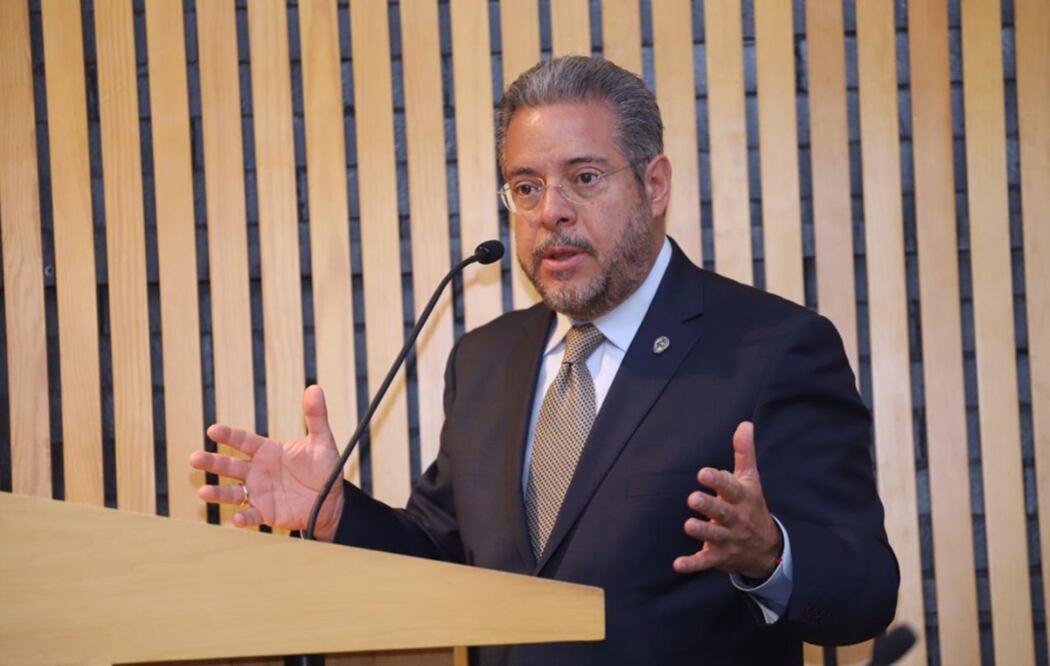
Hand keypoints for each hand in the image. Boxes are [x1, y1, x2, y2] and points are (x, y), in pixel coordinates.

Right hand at [189, 385, 345, 541]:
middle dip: (212, 462)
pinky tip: (237, 518)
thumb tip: (315, 389)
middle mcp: (257, 471)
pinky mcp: (266, 512)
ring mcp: (259, 492)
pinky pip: (250, 515)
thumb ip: (316, 416)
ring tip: (203, 491)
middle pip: (229, 465)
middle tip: (194, 458)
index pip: (243, 441)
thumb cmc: (323, 468)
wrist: (331, 499)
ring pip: (232, 492)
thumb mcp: (321, 441)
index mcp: (267, 451)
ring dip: (217, 492)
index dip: (228, 435)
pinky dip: (243, 518)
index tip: (213, 430)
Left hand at [673, 421, 782, 578]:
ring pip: (714, 536)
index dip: (718, 481)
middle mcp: (736, 519)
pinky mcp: (719, 557)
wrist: (767, 549)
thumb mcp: (750, 480)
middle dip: (709, 506)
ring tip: (688, 525)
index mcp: (742, 498)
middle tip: (693, 498)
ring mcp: (728, 539)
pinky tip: (678, 564)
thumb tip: (744, 424)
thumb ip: (744, 453)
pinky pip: (705, 562)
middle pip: (723, 512)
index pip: (731, 488)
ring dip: (702, 531)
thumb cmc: (752, 506)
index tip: (703, 473)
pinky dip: (692, 564)